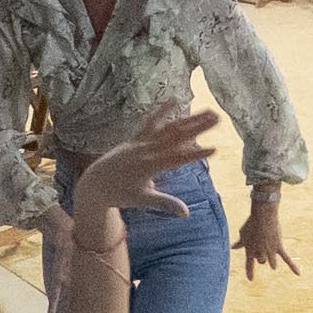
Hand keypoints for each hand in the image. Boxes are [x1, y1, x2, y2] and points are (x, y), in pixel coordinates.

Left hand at [76, 109, 218, 220]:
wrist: (95, 183)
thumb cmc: (119, 194)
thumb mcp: (142, 200)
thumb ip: (165, 204)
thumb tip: (186, 213)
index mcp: (148, 167)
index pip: (177, 160)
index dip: (196, 155)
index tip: (215, 149)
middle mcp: (145, 150)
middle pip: (176, 136)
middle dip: (198, 127)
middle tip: (218, 118)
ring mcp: (140, 142)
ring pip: (168, 127)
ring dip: (188, 118)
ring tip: (208, 110)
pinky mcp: (135, 138)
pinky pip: (150, 122)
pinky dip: (162, 112)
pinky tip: (174, 100)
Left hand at [239, 197, 298, 280]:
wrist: (263, 216)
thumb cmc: (251, 223)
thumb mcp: (243, 233)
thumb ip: (240, 243)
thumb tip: (233, 247)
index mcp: (249, 251)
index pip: (249, 265)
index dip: (250, 273)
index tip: (251, 279)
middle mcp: (259, 254)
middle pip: (262, 261)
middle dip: (262, 255)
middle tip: (262, 245)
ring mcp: (270, 252)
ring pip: (272, 263)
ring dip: (271, 259)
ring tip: (272, 261)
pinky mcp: (279, 248)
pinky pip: (287, 259)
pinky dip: (293, 266)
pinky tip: (298, 274)